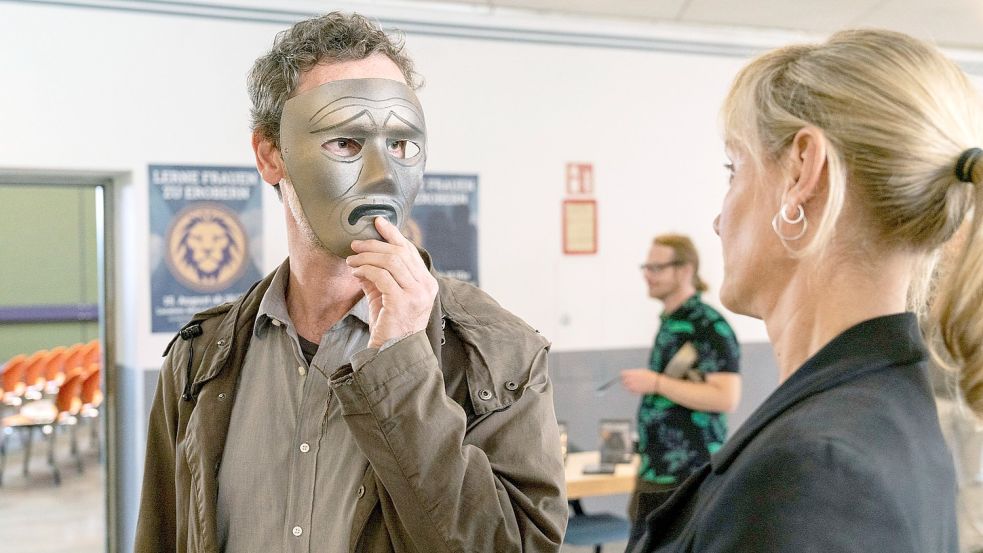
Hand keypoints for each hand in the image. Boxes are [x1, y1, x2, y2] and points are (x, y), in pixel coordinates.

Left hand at [346, 217, 437, 348]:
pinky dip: (366, 269)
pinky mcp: (402, 302)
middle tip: (356, 243)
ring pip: (391, 261)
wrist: (392, 353)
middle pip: (400, 252)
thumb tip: (362, 258)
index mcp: (427, 283)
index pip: (411, 251)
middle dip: (376, 244)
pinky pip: (381, 276)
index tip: (378, 222)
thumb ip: (378, 277)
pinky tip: (355, 271)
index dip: (394, 234)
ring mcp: (416, 294)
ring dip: (368, 256)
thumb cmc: (390, 325)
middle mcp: (426, 286)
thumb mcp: (385, 296)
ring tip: (352, 259)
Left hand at [620, 369, 659, 394]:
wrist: (656, 383)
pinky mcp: (636, 391)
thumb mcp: (641, 371)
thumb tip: (629, 374)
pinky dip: (632, 390)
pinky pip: (630, 391)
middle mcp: (631, 379)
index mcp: (632, 373)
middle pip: (623, 381)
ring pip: (625, 387)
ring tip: (633, 385)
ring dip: (628, 386)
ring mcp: (633, 386)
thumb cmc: (650, 376)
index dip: (623, 375)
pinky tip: (637, 388)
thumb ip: (634, 373)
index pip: (622, 374)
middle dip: (624, 381)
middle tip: (628, 381)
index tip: (624, 376)